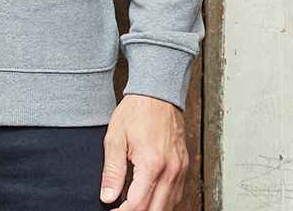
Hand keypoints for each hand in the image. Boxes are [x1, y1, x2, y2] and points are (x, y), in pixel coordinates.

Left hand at [100, 94, 189, 209]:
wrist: (157, 93)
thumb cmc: (136, 112)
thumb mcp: (115, 138)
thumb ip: (112, 171)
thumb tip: (107, 197)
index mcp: (152, 163)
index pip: (138, 205)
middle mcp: (170, 170)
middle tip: (121, 210)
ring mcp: (180, 169)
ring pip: (169, 206)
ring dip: (151, 210)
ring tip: (133, 204)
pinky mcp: (185, 166)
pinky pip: (177, 194)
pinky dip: (164, 202)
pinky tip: (151, 197)